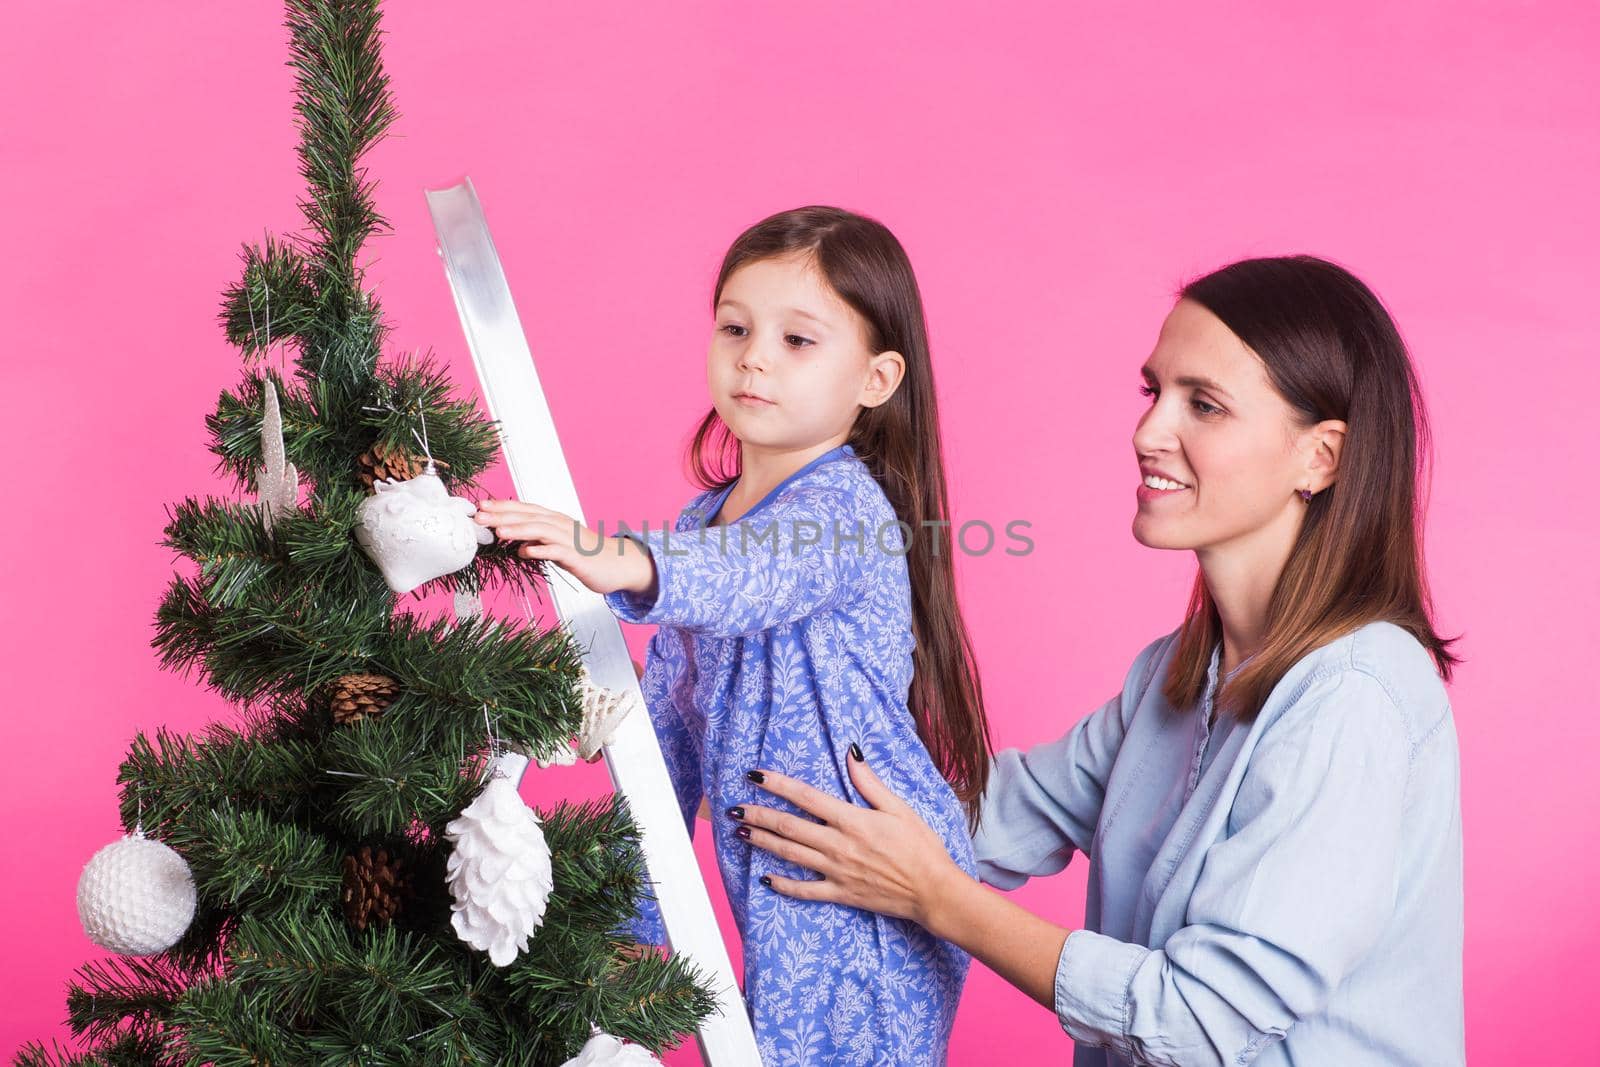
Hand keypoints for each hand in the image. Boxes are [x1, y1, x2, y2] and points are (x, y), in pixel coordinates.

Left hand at [474, 499, 655, 597]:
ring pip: (540, 530)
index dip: (503, 506)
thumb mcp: (558, 548)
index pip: (525, 509)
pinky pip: (556, 551)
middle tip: (478, 515)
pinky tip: (524, 552)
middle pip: (528, 516)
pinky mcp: (577, 557)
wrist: (619, 564)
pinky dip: (540, 550)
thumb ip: (539, 544)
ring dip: (518, 529)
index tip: (480, 506)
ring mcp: (569, 540)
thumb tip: (518, 546)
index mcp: (555, 521)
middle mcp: (561, 525)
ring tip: (497, 531)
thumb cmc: (587, 556)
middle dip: (502, 515)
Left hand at [734, 749, 967, 928]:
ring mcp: (836, 871)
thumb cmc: (921, 847)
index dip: (777, 785)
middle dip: (758, 814)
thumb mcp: (899, 808)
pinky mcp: (840, 893)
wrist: (933, 890)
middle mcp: (838, 844)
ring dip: (763, 842)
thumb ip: (870, 782)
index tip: (755, 776)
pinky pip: (804, 890)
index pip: (805, 797)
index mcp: (852, 820)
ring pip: (790, 855)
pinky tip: (765, 878)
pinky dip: (782, 884)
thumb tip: (850, 752)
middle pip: (788, 826)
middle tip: (733, 807)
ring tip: (740, 832)